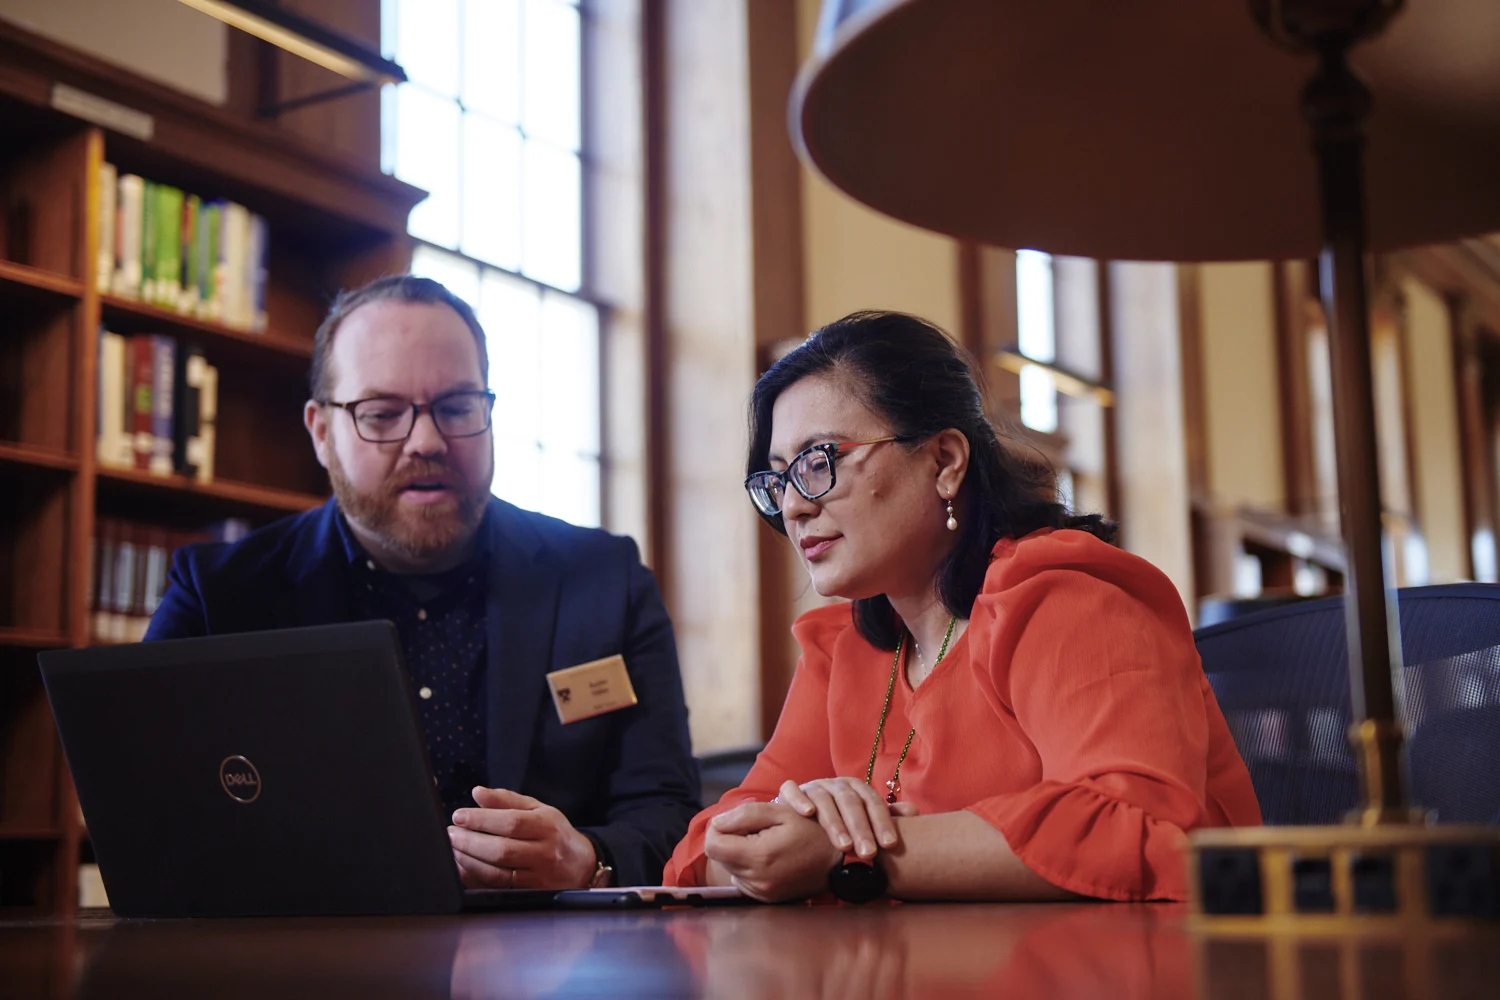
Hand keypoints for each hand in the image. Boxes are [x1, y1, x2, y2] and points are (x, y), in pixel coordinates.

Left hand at [448, 786, 596, 889]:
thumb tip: (477, 793)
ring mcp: (539, 876)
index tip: (459, 816)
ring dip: (469, 861)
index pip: (511, 822)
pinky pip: (497, 888)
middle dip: (470, 841)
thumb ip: (506, 800)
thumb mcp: (538, 809)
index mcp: (547, 825)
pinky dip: (476, 879)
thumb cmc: (555, 833)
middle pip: (502, 850)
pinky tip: (463, 868)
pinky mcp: (531, 894)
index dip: (481, 819)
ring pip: (497, 872)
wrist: (582, 865)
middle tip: (451, 834)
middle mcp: (545, 852)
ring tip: (453, 849)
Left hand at [704, 801, 842, 902]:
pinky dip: (749, 866)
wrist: (838, 860)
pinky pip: (743, 879)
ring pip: (730, 867)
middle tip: (756, 829)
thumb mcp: (780, 812)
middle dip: (730, 839)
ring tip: (766, 842)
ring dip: (739, 853)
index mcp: (758, 856)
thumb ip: (744, 814)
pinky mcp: (766, 898)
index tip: (735, 820)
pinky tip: (770, 857)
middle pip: (719, 856)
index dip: (718, 828)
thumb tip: (716, 823)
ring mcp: (761, 892)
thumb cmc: (811, 830)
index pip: (713, 845)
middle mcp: (756, 880)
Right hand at [776, 778, 919, 859]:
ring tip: (843, 845)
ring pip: (824, 800)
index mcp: (856, 789)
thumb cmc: (839, 821)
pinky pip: (792, 791)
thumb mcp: (862, 817)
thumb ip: (885, 816)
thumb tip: (914, 812)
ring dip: (834, 822)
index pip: (872, 802)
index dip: (882, 822)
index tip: (890, 845)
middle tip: (868, 853)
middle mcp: (835, 785)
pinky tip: (808, 813)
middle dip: (860, 829)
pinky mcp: (790, 792)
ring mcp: (812, 787)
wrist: (801, 818)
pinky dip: (799, 799)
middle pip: (850, 803)